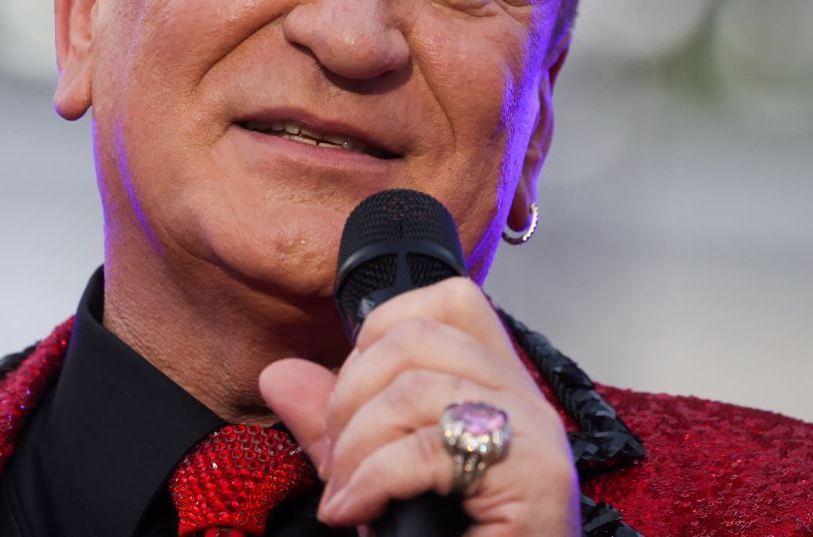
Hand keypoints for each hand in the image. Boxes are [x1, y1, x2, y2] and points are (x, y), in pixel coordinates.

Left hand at [259, 278, 580, 534]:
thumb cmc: (454, 536)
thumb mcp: (382, 473)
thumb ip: (337, 425)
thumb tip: (279, 376)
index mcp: (496, 385)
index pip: (448, 300)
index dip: (382, 330)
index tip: (353, 397)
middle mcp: (523, 396)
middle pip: (417, 336)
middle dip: (351, 394)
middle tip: (338, 461)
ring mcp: (532, 431)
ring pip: (415, 388)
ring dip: (356, 447)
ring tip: (347, 496)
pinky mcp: (532, 474)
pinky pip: (425, 450)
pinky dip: (372, 482)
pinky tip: (358, 513)